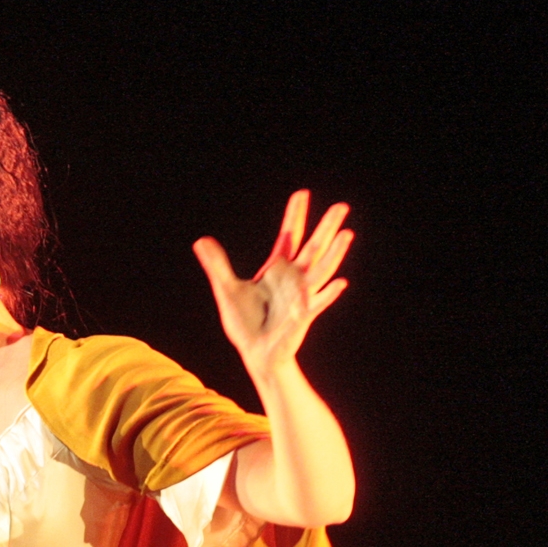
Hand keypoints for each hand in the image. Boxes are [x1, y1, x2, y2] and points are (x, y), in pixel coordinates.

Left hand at [194, 189, 352, 379]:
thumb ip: (217, 265)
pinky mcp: (303, 317)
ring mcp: (301, 297)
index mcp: (277, 270)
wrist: (254, 353)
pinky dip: (328, 295)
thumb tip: (201, 241)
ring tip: (346, 234)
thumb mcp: (227, 289)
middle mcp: (294, 279)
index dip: (295, 216)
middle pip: (314, 248)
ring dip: (334, 254)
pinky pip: (318, 304)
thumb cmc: (245, 323)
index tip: (302, 193)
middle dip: (326, 227)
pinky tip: (341, 284)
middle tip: (342, 207)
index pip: (289, 236)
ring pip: (322, 270)